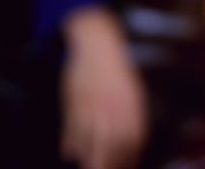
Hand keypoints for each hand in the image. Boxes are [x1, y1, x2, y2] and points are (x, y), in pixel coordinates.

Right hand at [61, 8, 146, 168]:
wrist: (98, 47)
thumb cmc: (118, 74)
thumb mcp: (132, 93)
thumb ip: (133, 118)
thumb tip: (135, 144)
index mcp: (131, 104)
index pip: (132, 138)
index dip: (129, 156)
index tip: (126, 167)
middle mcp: (112, 106)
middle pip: (111, 142)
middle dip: (108, 163)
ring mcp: (92, 104)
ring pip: (89, 137)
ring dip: (88, 156)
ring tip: (87, 167)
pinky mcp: (74, 101)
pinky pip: (72, 126)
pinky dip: (71, 142)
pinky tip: (70, 153)